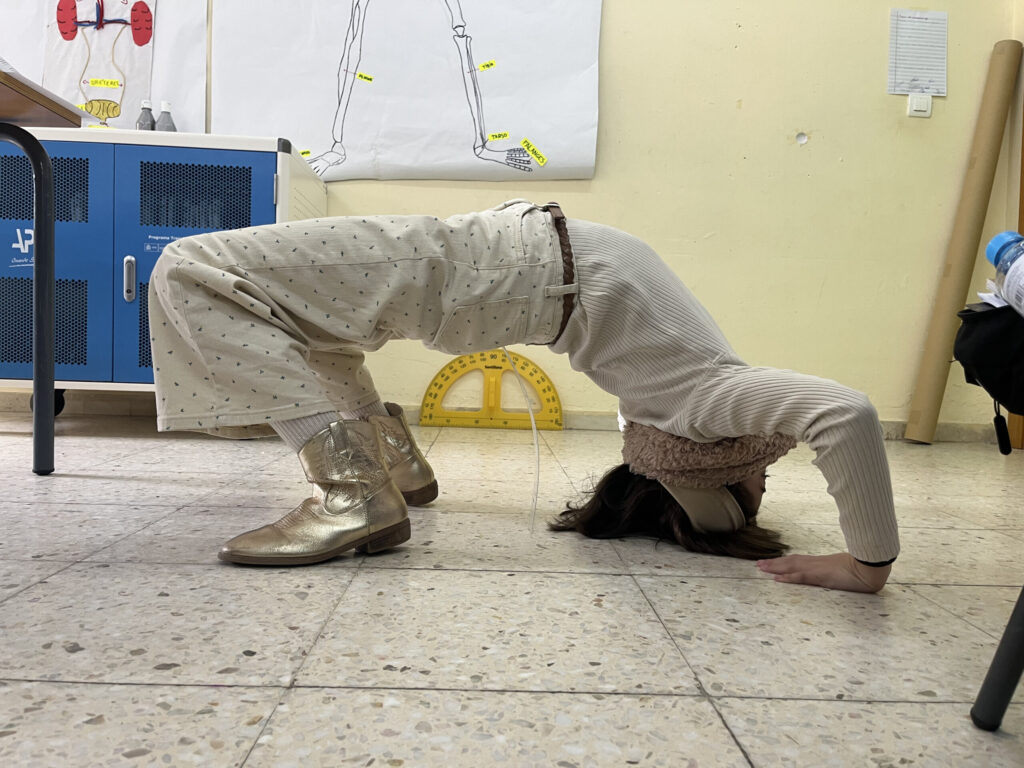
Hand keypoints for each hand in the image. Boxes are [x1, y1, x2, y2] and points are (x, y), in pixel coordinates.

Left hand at [756, 552, 890, 592]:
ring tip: (761, 568)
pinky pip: (801, 577)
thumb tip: (833, 573)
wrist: (872, 567)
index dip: (784, 561)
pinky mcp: (821, 576)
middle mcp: (817, 563)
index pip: (799, 561)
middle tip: (758, 564)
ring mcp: (818, 569)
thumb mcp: (845, 570)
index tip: (772, 562)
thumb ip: (836, 571)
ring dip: (775, 568)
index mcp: (822, 562)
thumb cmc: (863, 568)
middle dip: (774, 563)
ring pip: (791, 567)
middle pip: (791, 561)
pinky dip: (788, 577)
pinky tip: (776, 578)